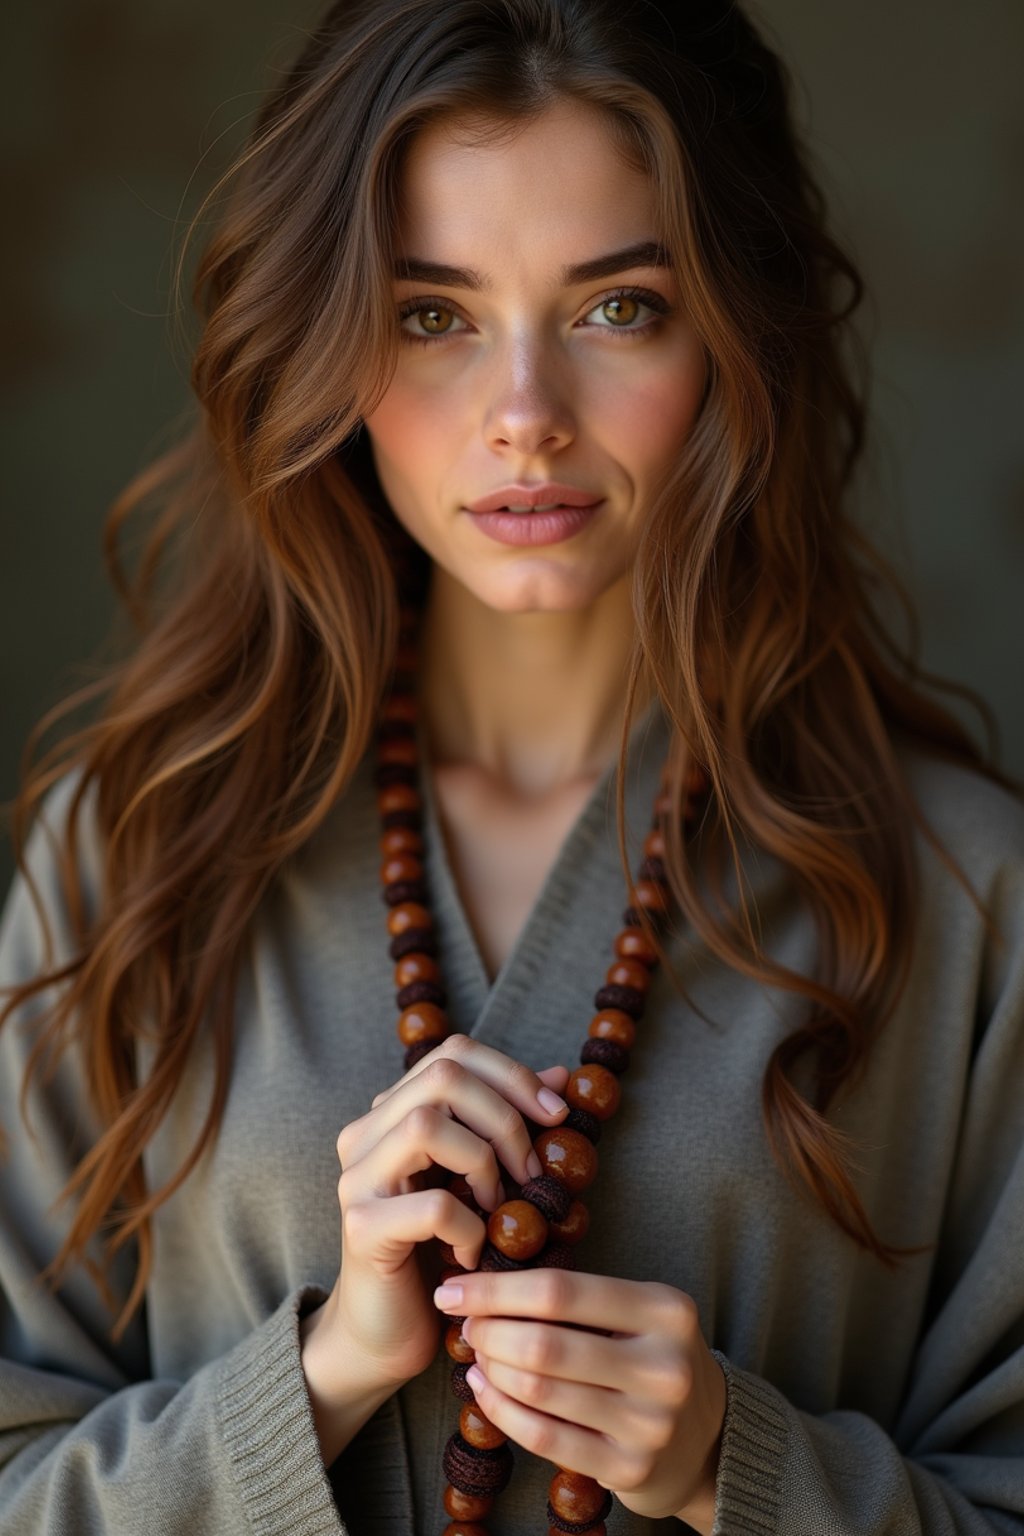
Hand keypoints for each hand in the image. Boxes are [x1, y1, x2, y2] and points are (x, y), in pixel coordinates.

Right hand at [300, 1034, 569, 1460]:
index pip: (453, 1054)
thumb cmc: (437, 1253)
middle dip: (506, 1117)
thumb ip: (508, 1127)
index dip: (512, 1074)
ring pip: (428, 1126)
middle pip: (443, 1077)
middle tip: (531, 1171)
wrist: (384, 1334)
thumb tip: (558, 1077)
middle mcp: (364, 1134)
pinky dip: (471, 1227)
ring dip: (485, 1165)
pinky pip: (433, 1206)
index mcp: (391, 1113)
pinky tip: (474, 1252)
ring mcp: (357, 1179)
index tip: (556, 1115)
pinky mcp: (362, 1228)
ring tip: (500, 1209)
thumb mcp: (481, 1181)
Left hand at [434, 1268, 725, 1530]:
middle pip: (544, 1344)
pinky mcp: (630, 1469)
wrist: (706, 1437)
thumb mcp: (639, 1313)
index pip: (561, 1292)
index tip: (453, 1289)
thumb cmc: (652, 1357)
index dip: (496, 1290)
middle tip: (466, 1324)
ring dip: (491, 1369)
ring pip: (539, 1391)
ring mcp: (650, 1424)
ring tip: (475, 1353)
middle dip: (489, 1331)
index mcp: (666, 1310)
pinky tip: (484, 1390)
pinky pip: (544, 1438)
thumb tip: (484, 1286)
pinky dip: (501, 1411)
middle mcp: (664, 1367)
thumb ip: (578, 1297)